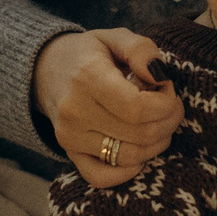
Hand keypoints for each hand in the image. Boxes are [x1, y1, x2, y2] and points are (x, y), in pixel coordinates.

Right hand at [33, 28, 183, 187]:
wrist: (47, 70)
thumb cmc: (89, 54)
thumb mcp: (115, 37)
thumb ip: (141, 49)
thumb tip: (160, 76)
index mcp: (87, 78)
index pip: (138, 108)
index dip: (166, 104)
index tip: (168, 89)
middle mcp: (75, 111)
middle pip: (140, 134)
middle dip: (169, 121)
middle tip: (169, 105)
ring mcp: (70, 137)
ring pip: (130, 157)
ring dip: (157, 143)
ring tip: (156, 122)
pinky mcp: (70, 153)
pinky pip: (102, 178)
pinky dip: (127, 172)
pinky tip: (138, 152)